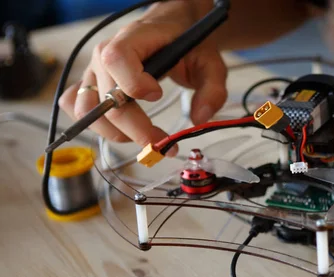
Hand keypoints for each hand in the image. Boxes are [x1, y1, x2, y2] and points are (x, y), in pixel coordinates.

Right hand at [58, 2, 227, 152]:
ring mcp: (94, 70)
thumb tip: (199, 119)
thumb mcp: (210, 62)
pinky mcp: (91, 84)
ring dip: (116, 133)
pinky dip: (95, 124)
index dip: (134, 84)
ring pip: (87, 110)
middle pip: (106, 100)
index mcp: (133, 39)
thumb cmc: (186, 44)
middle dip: (137, 130)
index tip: (158, 95)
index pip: (116, 59)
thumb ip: (212, 90)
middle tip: (165, 144)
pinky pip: (75, 106)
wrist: (172, 30)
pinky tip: (122, 129)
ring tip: (144, 136)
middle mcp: (104, 54)